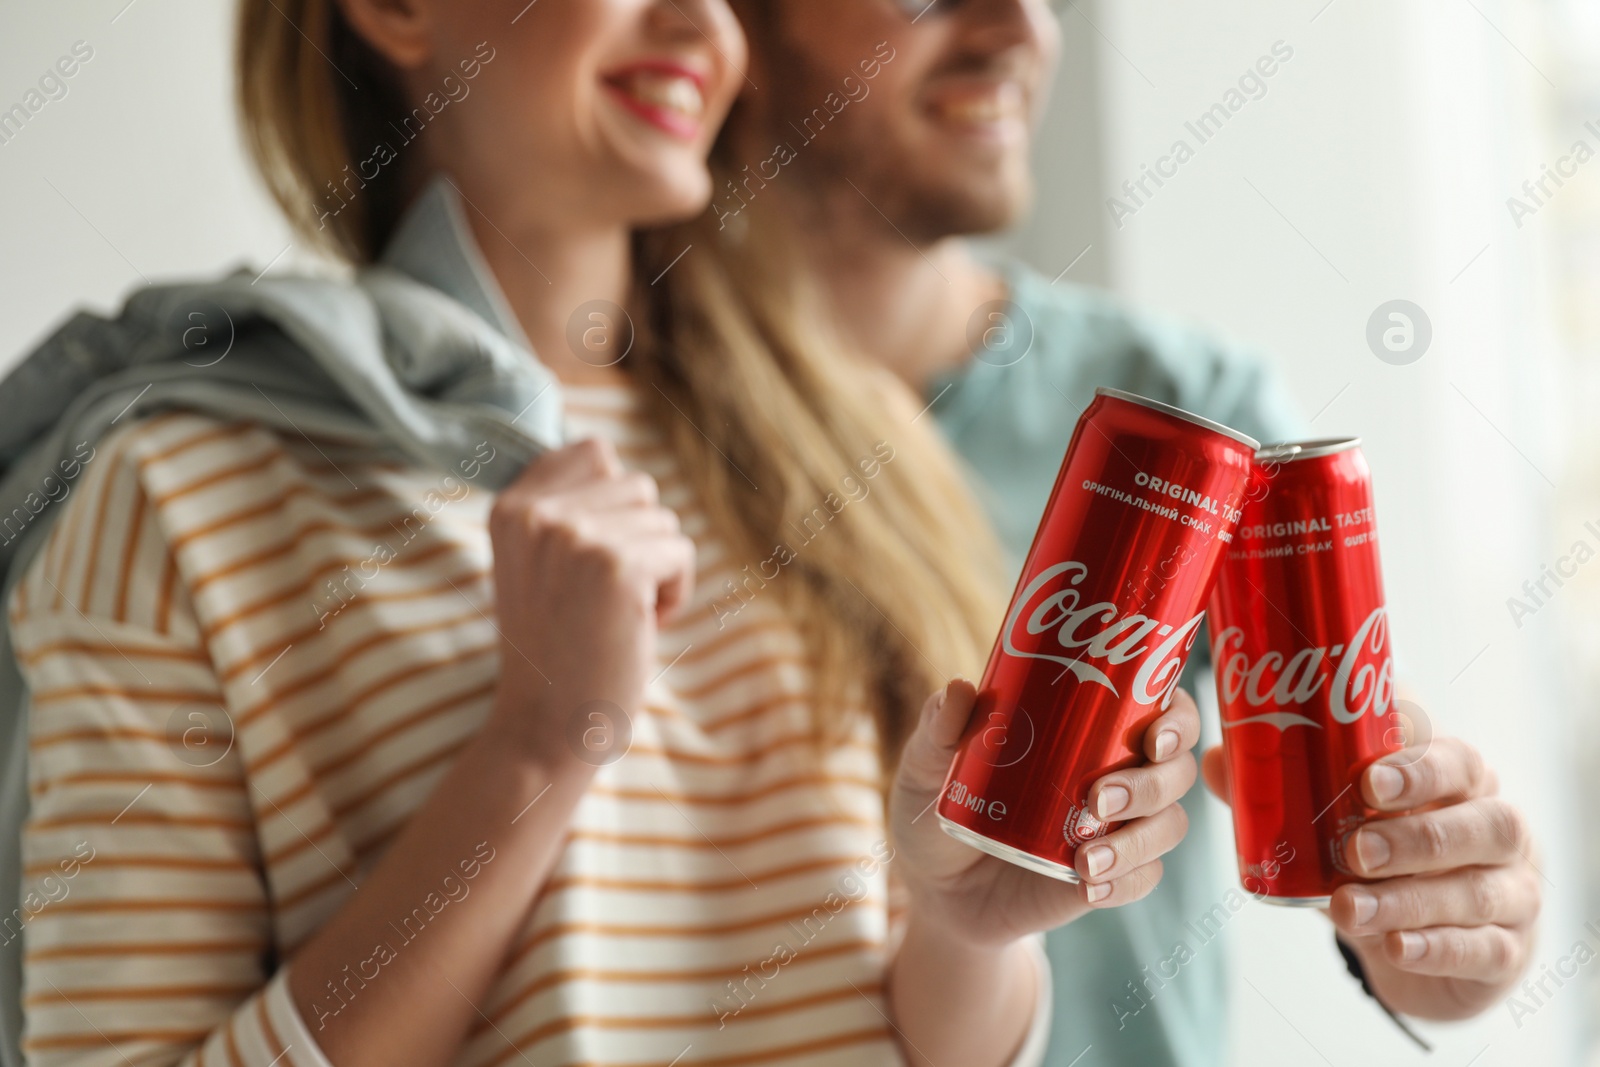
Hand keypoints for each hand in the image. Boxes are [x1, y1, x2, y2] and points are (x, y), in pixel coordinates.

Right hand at [483, 438, 694, 763]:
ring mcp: (575, 537)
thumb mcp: (533, 563)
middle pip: (636, 486)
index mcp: (510, 507)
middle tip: (604, 597)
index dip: (612, 506)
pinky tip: (639, 625)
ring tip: (616, 613)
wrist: (544, 726)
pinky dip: (674, 592)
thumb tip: (606, 454)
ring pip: (663, 520)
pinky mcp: (616, 566)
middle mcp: (537, 514)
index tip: (593, 562)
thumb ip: (560, 506)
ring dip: (656, 569)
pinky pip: (680, 552)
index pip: (593, 453)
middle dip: (639, 541)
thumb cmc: (555, 647)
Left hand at [890, 679, 1200, 947]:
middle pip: (1175, 770)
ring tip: (1086, 858)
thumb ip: (938, 728)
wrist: (935, 885)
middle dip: (1153, 784)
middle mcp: (1119, 772)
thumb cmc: (942, 804)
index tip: (1154, 734)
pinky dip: (1125, 882)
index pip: (1161, 709)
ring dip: (1138, 841)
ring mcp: (1118, 827)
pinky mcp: (1109, 876)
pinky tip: (1089, 887)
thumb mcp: (928, 765)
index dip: (1177, 718)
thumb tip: (959, 690)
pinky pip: (1144, 880)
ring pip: (1169, 827)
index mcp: (1092, 728)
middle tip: (1097, 797)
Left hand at [1201, 737, 1540, 1018]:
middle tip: (1353, 848)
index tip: (1366, 777)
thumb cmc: (1388, 855)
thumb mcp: (1343, 820)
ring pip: (1477, 890)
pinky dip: (1436, 948)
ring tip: (1347, 906)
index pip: (1456, 759)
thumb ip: (1286, 790)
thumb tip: (1219, 760)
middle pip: (1482, 822)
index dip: (1418, 765)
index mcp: (1462, 782)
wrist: (1435, 936)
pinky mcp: (1506, 949)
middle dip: (1414, 834)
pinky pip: (1482, 949)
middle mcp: (1499, 829)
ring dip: (1408, 899)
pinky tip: (1396, 947)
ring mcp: (1512, 891)